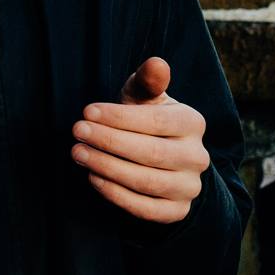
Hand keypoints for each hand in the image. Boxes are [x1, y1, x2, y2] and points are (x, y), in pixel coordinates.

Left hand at [69, 56, 208, 223]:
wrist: (161, 157)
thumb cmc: (146, 119)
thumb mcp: (145, 97)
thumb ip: (147, 82)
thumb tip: (157, 64)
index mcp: (192, 123)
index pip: (153, 121)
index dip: (118, 117)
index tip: (86, 111)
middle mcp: (197, 157)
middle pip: (149, 153)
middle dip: (108, 141)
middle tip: (77, 132)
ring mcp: (189, 187)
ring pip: (146, 182)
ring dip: (107, 167)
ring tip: (78, 152)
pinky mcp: (176, 211)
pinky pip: (145, 209)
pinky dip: (116, 194)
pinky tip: (93, 177)